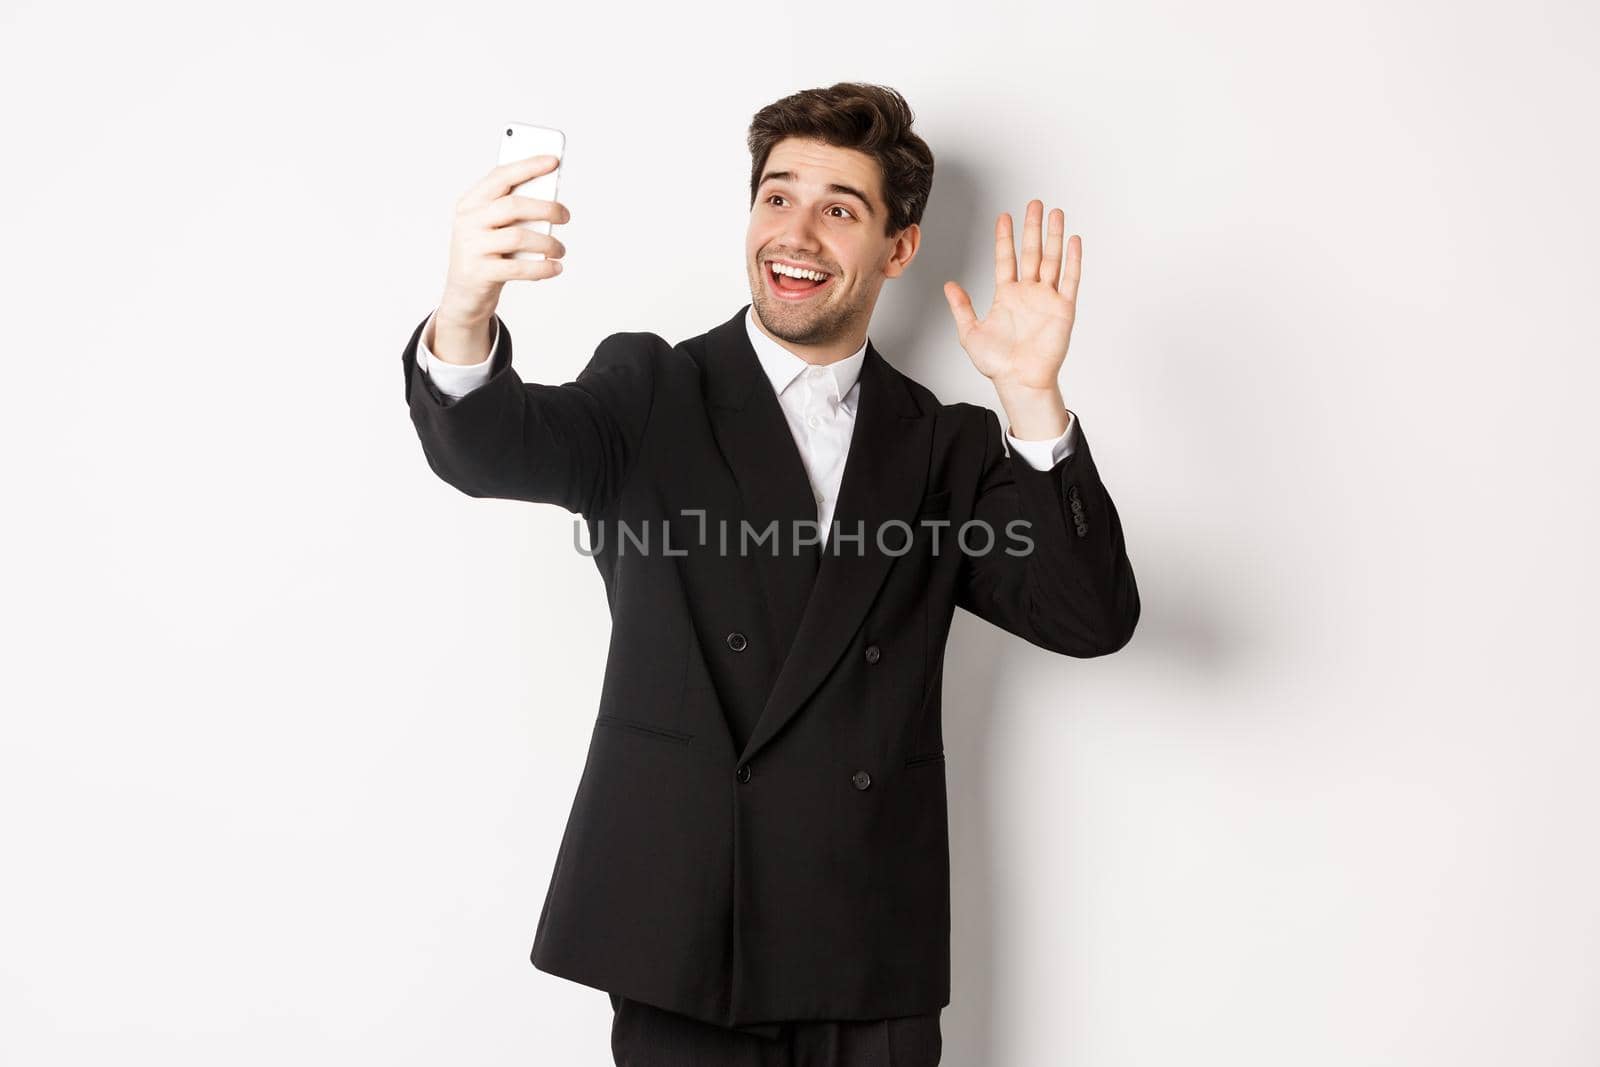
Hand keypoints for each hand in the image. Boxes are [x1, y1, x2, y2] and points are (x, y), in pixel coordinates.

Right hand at [437, 154, 572, 329]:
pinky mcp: (479, 273)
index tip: (553, 161)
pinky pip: (518, 268)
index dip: (528, 166)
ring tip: (560, 250)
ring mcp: (471, 247)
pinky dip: (542, 268)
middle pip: (513, 206)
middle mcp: (467, 221)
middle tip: (565, 216)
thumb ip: (514, 212)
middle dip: (546, 208)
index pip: (500, 176)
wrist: (464, 294)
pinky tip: (555, 268)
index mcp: (470, 203)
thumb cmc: (486, 254)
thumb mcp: (493, 228)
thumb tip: (550, 201)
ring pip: (519, 237)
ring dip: (548, 243)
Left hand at [942, 200, 1081, 392]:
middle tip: (1033, 204)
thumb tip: (949, 285)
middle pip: (1032, 252)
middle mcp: (1029, 293)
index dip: (1005, 237)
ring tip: (1054, 213)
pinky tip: (1073, 241)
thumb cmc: (997, 363)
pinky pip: (1070, 279)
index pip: (1006, 258)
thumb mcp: (970, 333)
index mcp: (1007, 295)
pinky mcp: (1063, 309)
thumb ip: (962, 307)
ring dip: (1053, 236)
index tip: (1004, 216)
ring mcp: (1047, 299)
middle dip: (1032, 227)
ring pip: (1052, 260)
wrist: (1019, 381)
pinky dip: (1073, 260)